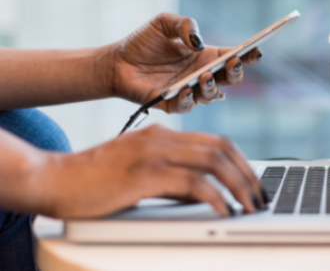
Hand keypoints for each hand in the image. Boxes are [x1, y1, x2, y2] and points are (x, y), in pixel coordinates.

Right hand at [36, 125, 264, 217]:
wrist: (53, 179)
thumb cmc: (93, 181)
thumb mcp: (140, 174)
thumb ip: (172, 179)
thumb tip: (204, 195)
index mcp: (162, 135)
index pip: (216, 141)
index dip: (242, 162)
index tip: (254, 183)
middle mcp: (162, 138)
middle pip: (222, 148)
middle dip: (248, 174)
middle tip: (259, 197)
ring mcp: (153, 153)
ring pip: (213, 162)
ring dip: (238, 185)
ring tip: (249, 206)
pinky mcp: (144, 174)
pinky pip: (192, 183)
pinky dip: (215, 197)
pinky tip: (224, 210)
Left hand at [107, 13, 262, 112]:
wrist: (115, 62)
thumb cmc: (142, 42)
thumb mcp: (163, 23)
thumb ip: (184, 25)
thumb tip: (198, 42)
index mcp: (205, 56)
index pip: (233, 57)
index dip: (247, 55)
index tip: (256, 50)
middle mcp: (201, 75)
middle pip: (230, 79)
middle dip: (236, 72)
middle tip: (233, 63)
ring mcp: (189, 91)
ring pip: (212, 95)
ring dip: (212, 87)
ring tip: (205, 76)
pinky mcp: (171, 104)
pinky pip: (186, 106)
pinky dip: (188, 99)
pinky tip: (185, 89)